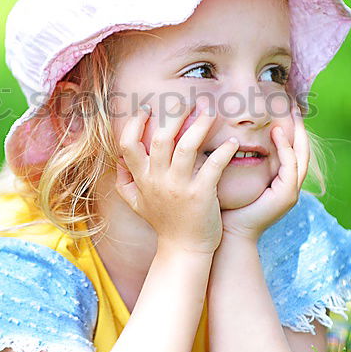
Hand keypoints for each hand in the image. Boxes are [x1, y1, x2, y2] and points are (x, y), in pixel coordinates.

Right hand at [114, 97, 240, 254]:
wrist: (184, 250)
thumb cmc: (164, 223)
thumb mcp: (136, 204)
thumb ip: (125, 181)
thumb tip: (118, 159)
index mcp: (142, 179)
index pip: (127, 145)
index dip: (134, 123)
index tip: (146, 108)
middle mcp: (157, 181)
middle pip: (160, 138)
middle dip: (174, 114)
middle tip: (188, 101)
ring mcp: (179, 187)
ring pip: (186, 147)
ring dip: (200, 125)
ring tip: (211, 111)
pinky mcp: (201, 195)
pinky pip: (213, 166)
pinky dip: (224, 151)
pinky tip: (233, 142)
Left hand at [219, 103, 309, 241]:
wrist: (228, 231)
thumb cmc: (226, 204)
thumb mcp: (233, 175)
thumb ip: (236, 156)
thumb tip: (224, 131)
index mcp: (279, 180)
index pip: (290, 148)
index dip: (290, 128)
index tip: (285, 106)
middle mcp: (289, 185)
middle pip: (302, 149)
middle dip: (300, 126)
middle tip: (295, 103)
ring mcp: (291, 191)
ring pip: (301, 155)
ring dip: (296, 133)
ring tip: (291, 112)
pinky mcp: (287, 196)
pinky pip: (290, 166)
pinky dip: (285, 149)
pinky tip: (277, 133)